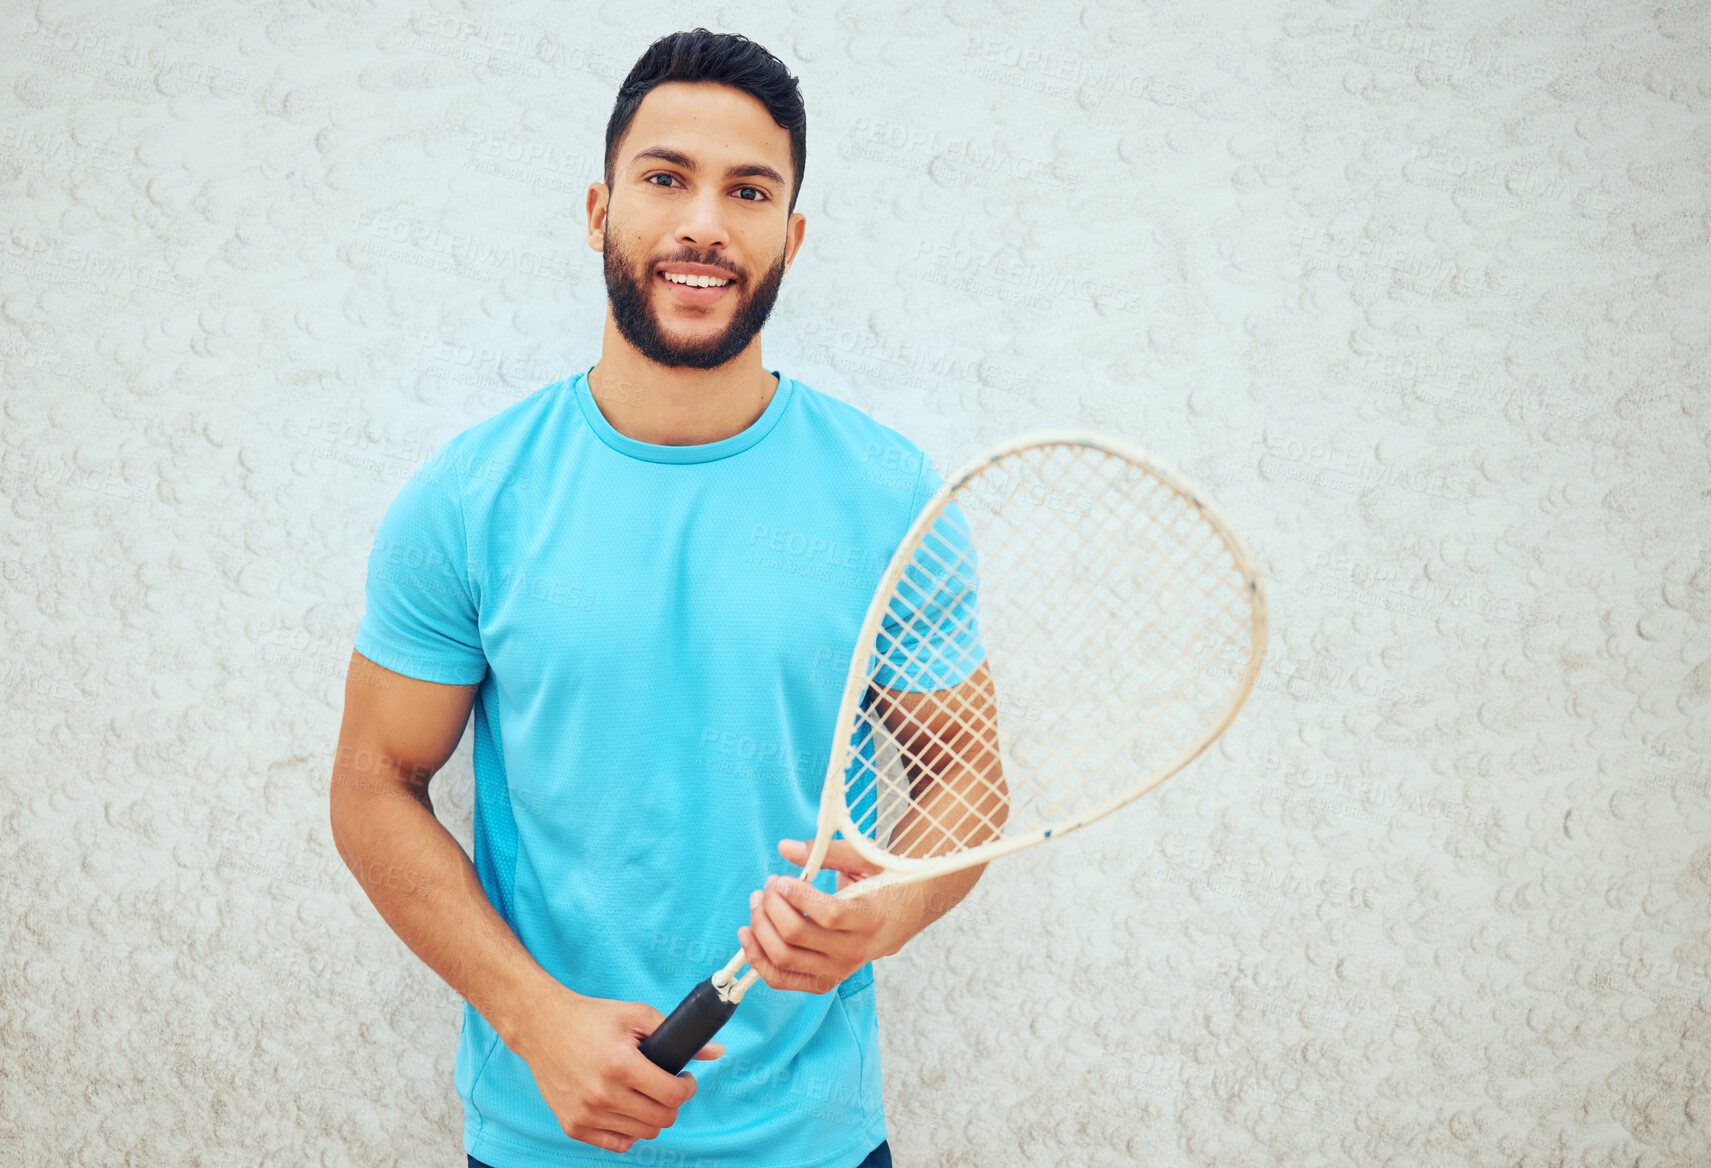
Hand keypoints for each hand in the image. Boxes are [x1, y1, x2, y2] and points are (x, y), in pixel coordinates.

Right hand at [511, 983, 723, 1153]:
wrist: (541, 1027)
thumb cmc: (591, 1018)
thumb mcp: (636, 1015)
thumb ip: (676, 1033)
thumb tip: (718, 1051)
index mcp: (620, 1064)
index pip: (672, 1095)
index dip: (687, 1087)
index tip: (684, 1077)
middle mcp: (602, 1093)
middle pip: (661, 1119)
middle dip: (673, 1102)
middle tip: (667, 1085)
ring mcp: (585, 1113)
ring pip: (642, 1133)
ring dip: (651, 1116)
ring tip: (645, 1094)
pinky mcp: (572, 1125)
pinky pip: (617, 1143)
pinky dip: (629, 1130)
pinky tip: (627, 1108)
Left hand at [737, 839, 912, 994]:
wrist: (902, 916)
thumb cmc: (882, 882)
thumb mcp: (863, 859)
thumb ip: (825, 852)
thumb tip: (784, 847)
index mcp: (870, 918)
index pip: (827, 914)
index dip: (795, 895)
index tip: (781, 879)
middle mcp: (855, 951)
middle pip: (796, 935)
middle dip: (770, 907)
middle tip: (767, 887)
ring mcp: (838, 970)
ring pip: (783, 958)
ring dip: (759, 928)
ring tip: (757, 903)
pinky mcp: (823, 981)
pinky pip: (781, 979)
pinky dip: (758, 959)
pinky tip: (748, 934)